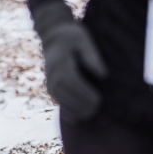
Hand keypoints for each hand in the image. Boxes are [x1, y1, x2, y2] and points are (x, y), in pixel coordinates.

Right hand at [33, 1, 107, 122]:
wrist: (53, 35)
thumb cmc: (72, 36)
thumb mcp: (84, 40)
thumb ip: (92, 57)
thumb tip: (102, 75)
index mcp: (61, 63)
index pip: (72, 82)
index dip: (85, 94)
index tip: (98, 100)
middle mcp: (53, 75)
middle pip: (66, 95)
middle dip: (82, 105)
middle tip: (98, 109)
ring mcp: (50, 81)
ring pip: (61, 101)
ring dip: (75, 110)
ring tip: (90, 114)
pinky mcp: (51, 86)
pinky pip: (58, 102)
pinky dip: (67, 112)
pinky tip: (77, 118)